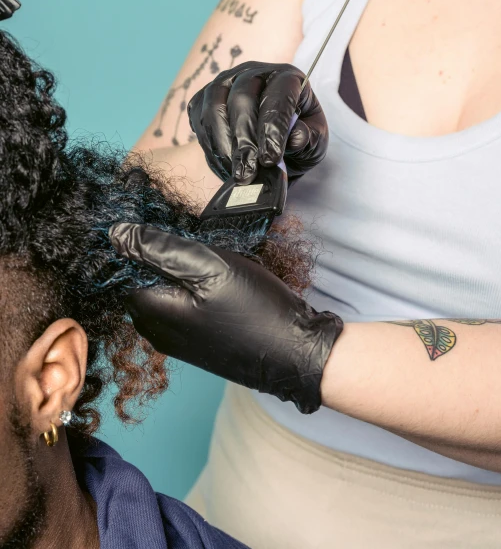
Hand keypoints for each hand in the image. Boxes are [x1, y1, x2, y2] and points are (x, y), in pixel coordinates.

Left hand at [110, 222, 342, 413]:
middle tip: (200, 247)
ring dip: (183, 275)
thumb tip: (116, 234)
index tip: (177, 234)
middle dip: (163, 260)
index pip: (124, 267)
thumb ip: (159, 248)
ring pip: (166, 293)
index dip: (146, 244)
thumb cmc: (254, 309)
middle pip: (144, 281)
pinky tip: (222, 285)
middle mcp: (157, 331)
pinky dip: (196, 291)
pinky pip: (184, 308)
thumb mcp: (207, 266)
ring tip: (215, 264)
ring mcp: (178, 341)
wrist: (296, 352)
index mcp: (150, 312)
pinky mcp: (199, 343)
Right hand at [187, 61, 327, 183]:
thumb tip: (296, 137)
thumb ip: (308, 138)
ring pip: (215, 108)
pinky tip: (224, 165)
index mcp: (287, 78)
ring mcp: (225, 82)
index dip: (272, 128)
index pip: (278, 96)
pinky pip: (200, 119)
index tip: (270, 159)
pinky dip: (210, 146)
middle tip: (248, 172)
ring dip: (223, 145)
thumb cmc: (298, 137)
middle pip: (242, 99)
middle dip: (244, 140)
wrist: (274, 142)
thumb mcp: (315, 141)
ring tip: (235, 173)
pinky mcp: (204, 99)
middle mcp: (253, 73)